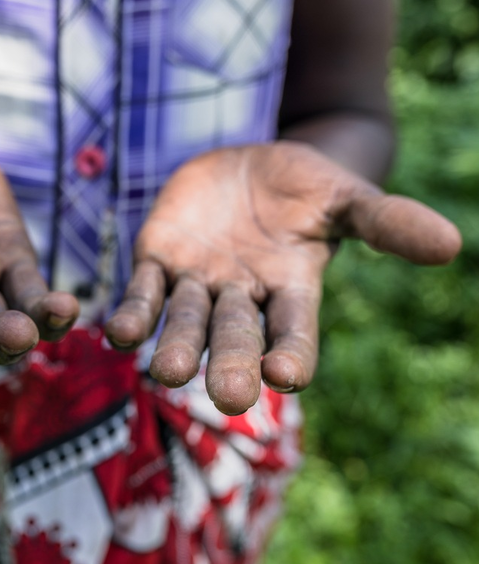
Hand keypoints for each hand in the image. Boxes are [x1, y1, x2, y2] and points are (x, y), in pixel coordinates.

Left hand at [105, 142, 460, 414]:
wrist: (249, 166)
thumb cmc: (305, 187)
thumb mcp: (345, 196)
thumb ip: (386, 221)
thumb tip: (451, 243)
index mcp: (290, 288)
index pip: (294, 330)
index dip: (291, 353)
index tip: (287, 377)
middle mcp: (241, 296)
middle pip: (234, 336)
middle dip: (229, 364)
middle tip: (227, 397)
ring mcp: (197, 281)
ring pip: (184, 321)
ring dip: (173, 347)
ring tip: (164, 371)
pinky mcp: (158, 259)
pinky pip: (142, 290)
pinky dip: (132, 312)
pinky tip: (118, 332)